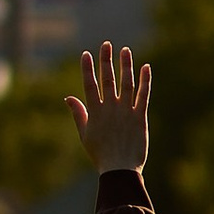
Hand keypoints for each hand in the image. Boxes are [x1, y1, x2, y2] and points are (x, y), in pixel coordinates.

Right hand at [67, 41, 150, 175]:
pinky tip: (146, 67)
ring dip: (125, 65)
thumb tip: (68, 97)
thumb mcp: (85, 134)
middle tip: (106, 44)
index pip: (89, 85)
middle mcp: (110, 108)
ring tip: (124, 50)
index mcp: (95, 112)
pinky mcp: (140, 117)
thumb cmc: (100, 154)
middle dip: (106, 60)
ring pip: (126, 83)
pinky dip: (145, 80)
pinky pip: (143, 95)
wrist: (120, 169)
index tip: (86, 54)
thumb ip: (78, 113)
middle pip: (107, 79)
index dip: (87, 69)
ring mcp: (126, 111)